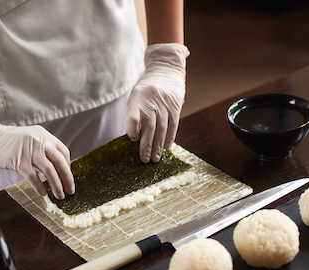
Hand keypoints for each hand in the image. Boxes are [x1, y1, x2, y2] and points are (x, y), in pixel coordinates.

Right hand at [0, 106, 74, 197]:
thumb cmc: (7, 142)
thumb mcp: (29, 140)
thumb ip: (42, 152)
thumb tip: (54, 170)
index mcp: (44, 135)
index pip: (63, 152)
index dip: (68, 166)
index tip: (68, 177)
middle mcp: (39, 141)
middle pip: (60, 161)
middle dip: (68, 178)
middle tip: (70, 190)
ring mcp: (29, 150)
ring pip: (49, 170)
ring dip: (57, 185)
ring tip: (60, 195)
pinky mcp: (18, 160)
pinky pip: (34, 177)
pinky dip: (40, 186)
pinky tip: (43, 193)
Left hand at [126, 43, 189, 162]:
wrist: (166, 71)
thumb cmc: (147, 89)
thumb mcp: (136, 96)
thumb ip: (134, 114)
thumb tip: (135, 138)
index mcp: (137, 97)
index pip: (133, 117)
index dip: (132, 130)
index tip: (133, 139)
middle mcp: (151, 100)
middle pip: (149, 126)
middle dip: (146, 145)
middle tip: (144, 159)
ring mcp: (165, 103)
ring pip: (161, 128)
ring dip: (158, 145)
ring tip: (155, 158)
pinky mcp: (176, 106)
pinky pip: (173, 125)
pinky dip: (169, 138)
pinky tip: (166, 148)